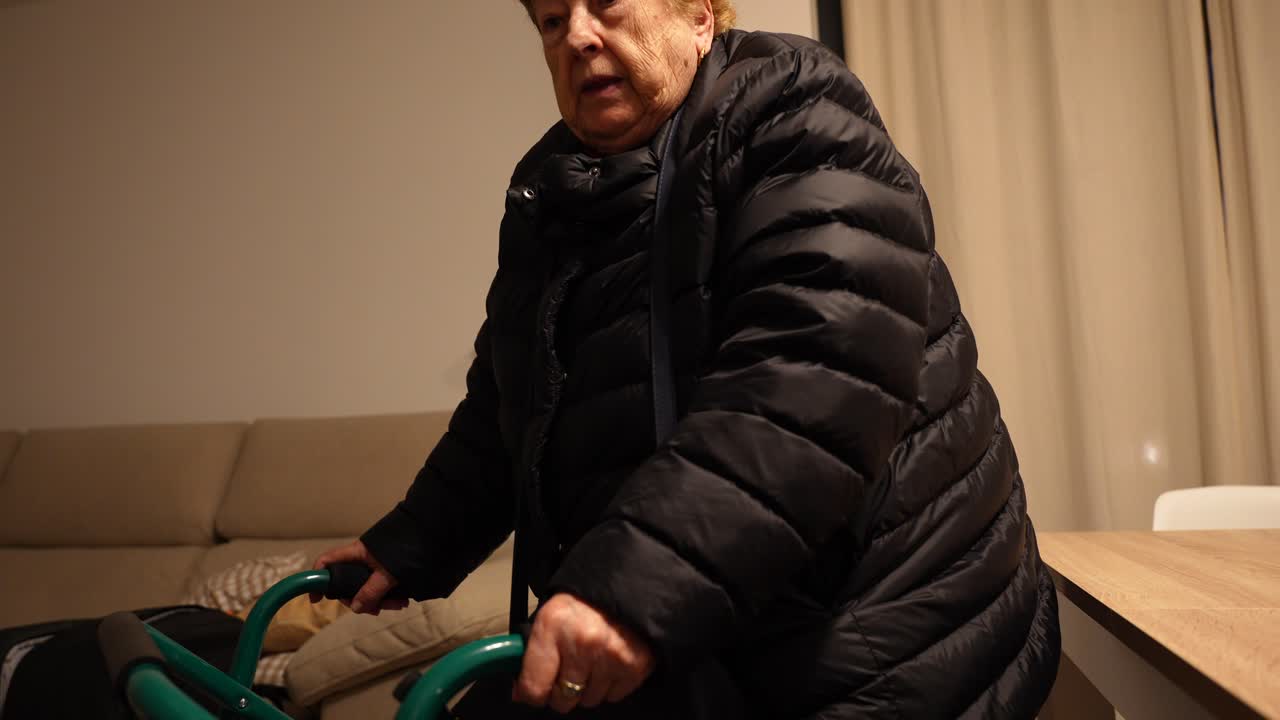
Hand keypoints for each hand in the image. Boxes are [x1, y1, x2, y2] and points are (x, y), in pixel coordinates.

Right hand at [310, 539, 409, 614]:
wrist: (431, 533)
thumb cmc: (407, 548)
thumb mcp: (387, 573)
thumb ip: (370, 591)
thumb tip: (355, 608)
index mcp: (356, 553)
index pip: (326, 562)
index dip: (317, 579)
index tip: (317, 600)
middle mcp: (361, 558)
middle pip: (348, 582)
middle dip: (361, 599)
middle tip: (376, 611)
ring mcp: (374, 564)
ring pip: (367, 587)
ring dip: (381, 600)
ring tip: (400, 604)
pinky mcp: (387, 568)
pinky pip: (381, 585)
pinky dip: (389, 595)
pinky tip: (403, 600)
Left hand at [513, 593, 654, 713]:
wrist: (624, 587)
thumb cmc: (582, 604)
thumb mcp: (548, 618)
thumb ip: (531, 655)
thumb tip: (522, 693)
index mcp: (553, 626)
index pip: (534, 686)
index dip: (532, 694)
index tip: (535, 692)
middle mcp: (582, 642)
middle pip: (563, 700)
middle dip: (562, 691)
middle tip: (567, 670)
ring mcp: (611, 655)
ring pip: (588, 701)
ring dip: (588, 688)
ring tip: (591, 661)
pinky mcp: (634, 666)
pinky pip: (613, 697)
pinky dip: (610, 686)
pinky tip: (609, 663)